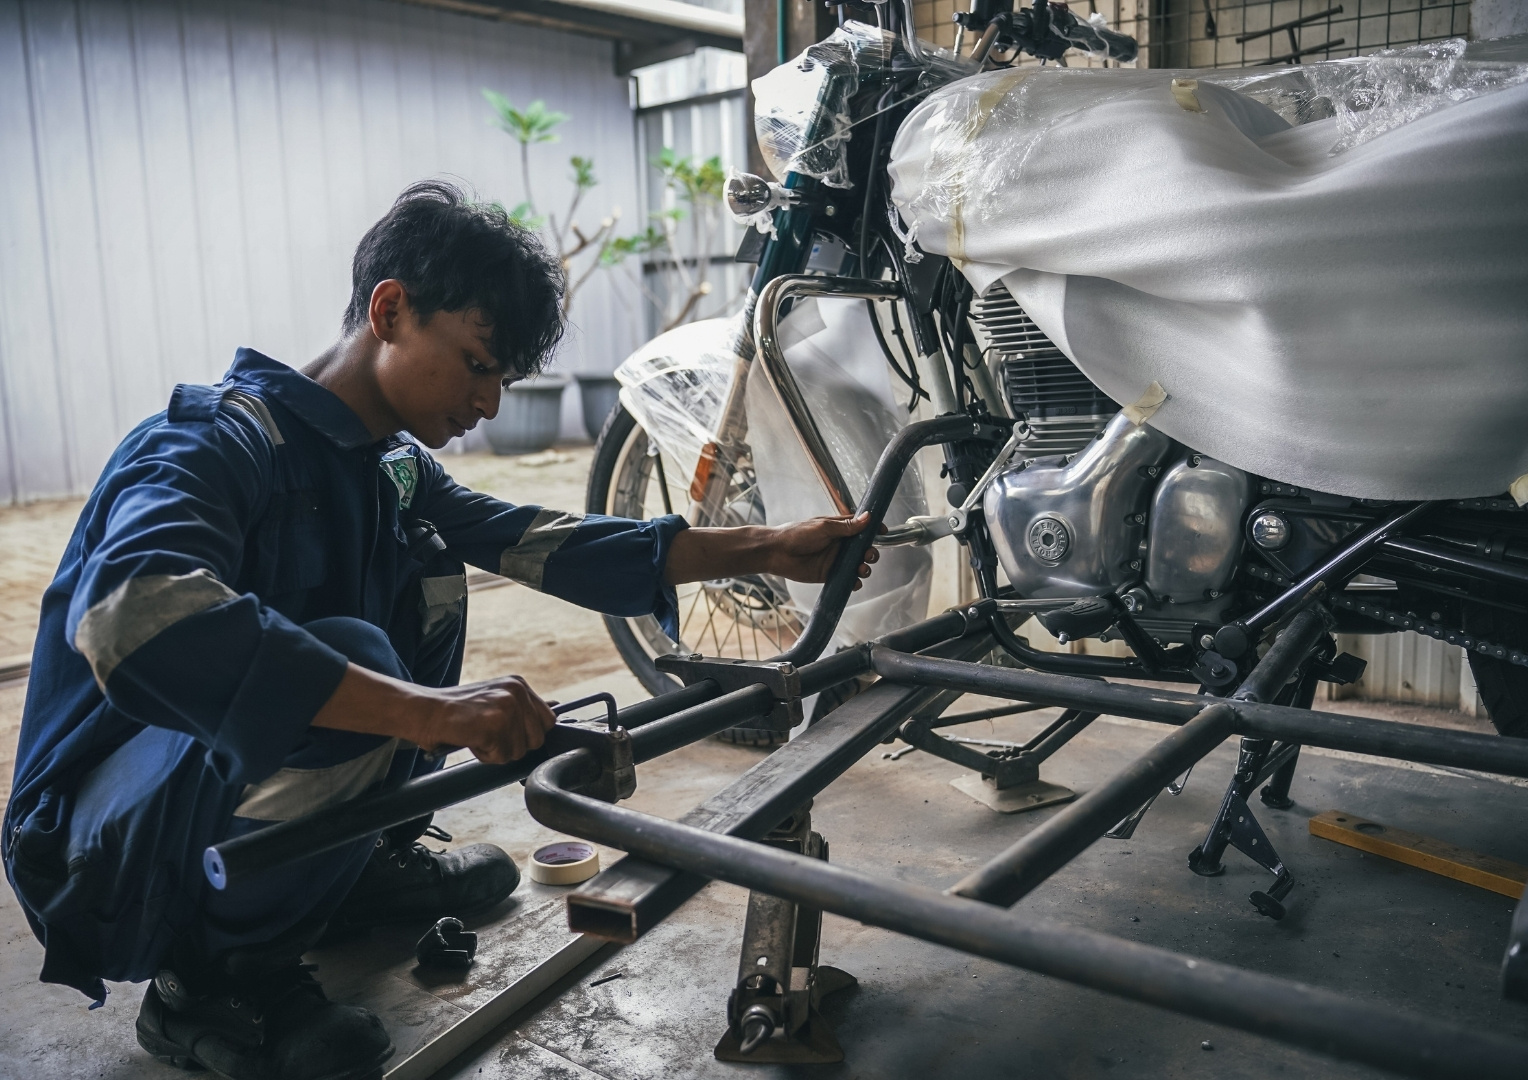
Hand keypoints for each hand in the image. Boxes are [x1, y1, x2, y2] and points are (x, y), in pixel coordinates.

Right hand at [417, 675, 557, 763]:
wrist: (425, 711)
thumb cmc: (457, 711)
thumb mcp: (495, 699)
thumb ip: (523, 707)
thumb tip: (556, 709)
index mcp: (519, 685)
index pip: (548, 721)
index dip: (529, 735)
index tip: (508, 734)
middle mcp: (516, 692)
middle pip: (536, 740)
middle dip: (513, 745)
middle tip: (489, 734)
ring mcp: (506, 708)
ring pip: (518, 751)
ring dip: (497, 751)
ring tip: (478, 734)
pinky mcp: (493, 725)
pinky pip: (500, 756)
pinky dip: (484, 754)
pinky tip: (471, 738)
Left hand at [765, 512, 880, 589]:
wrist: (777, 553)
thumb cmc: (797, 534)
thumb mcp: (823, 527)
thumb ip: (846, 526)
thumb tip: (868, 518)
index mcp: (839, 528)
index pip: (861, 527)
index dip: (874, 529)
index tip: (883, 532)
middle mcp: (840, 544)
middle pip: (864, 548)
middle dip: (871, 552)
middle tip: (868, 555)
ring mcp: (835, 560)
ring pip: (858, 565)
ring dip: (865, 567)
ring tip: (861, 569)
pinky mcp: (830, 575)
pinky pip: (847, 579)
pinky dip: (854, 581)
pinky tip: (854, 581)